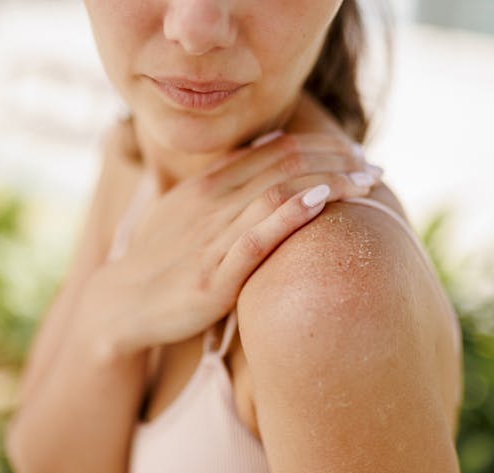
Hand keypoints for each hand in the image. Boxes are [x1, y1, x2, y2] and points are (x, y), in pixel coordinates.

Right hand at [81, 131, 381, 354]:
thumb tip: (275, 148)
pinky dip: (289, 216)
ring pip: (276, 193)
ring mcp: (212, 239)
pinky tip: (319, 202)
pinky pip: (255, 240)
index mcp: (209, 185)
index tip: (357, 152)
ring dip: (328, 182)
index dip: (323, 146)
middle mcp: (212, 203)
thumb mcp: (188, 210)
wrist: (118, 305)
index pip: (276, 150)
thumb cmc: (161, 258)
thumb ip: (228, 182)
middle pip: (284, 164)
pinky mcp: (213, 280)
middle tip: (375, 166)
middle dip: (337, 161)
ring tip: (367, 181)